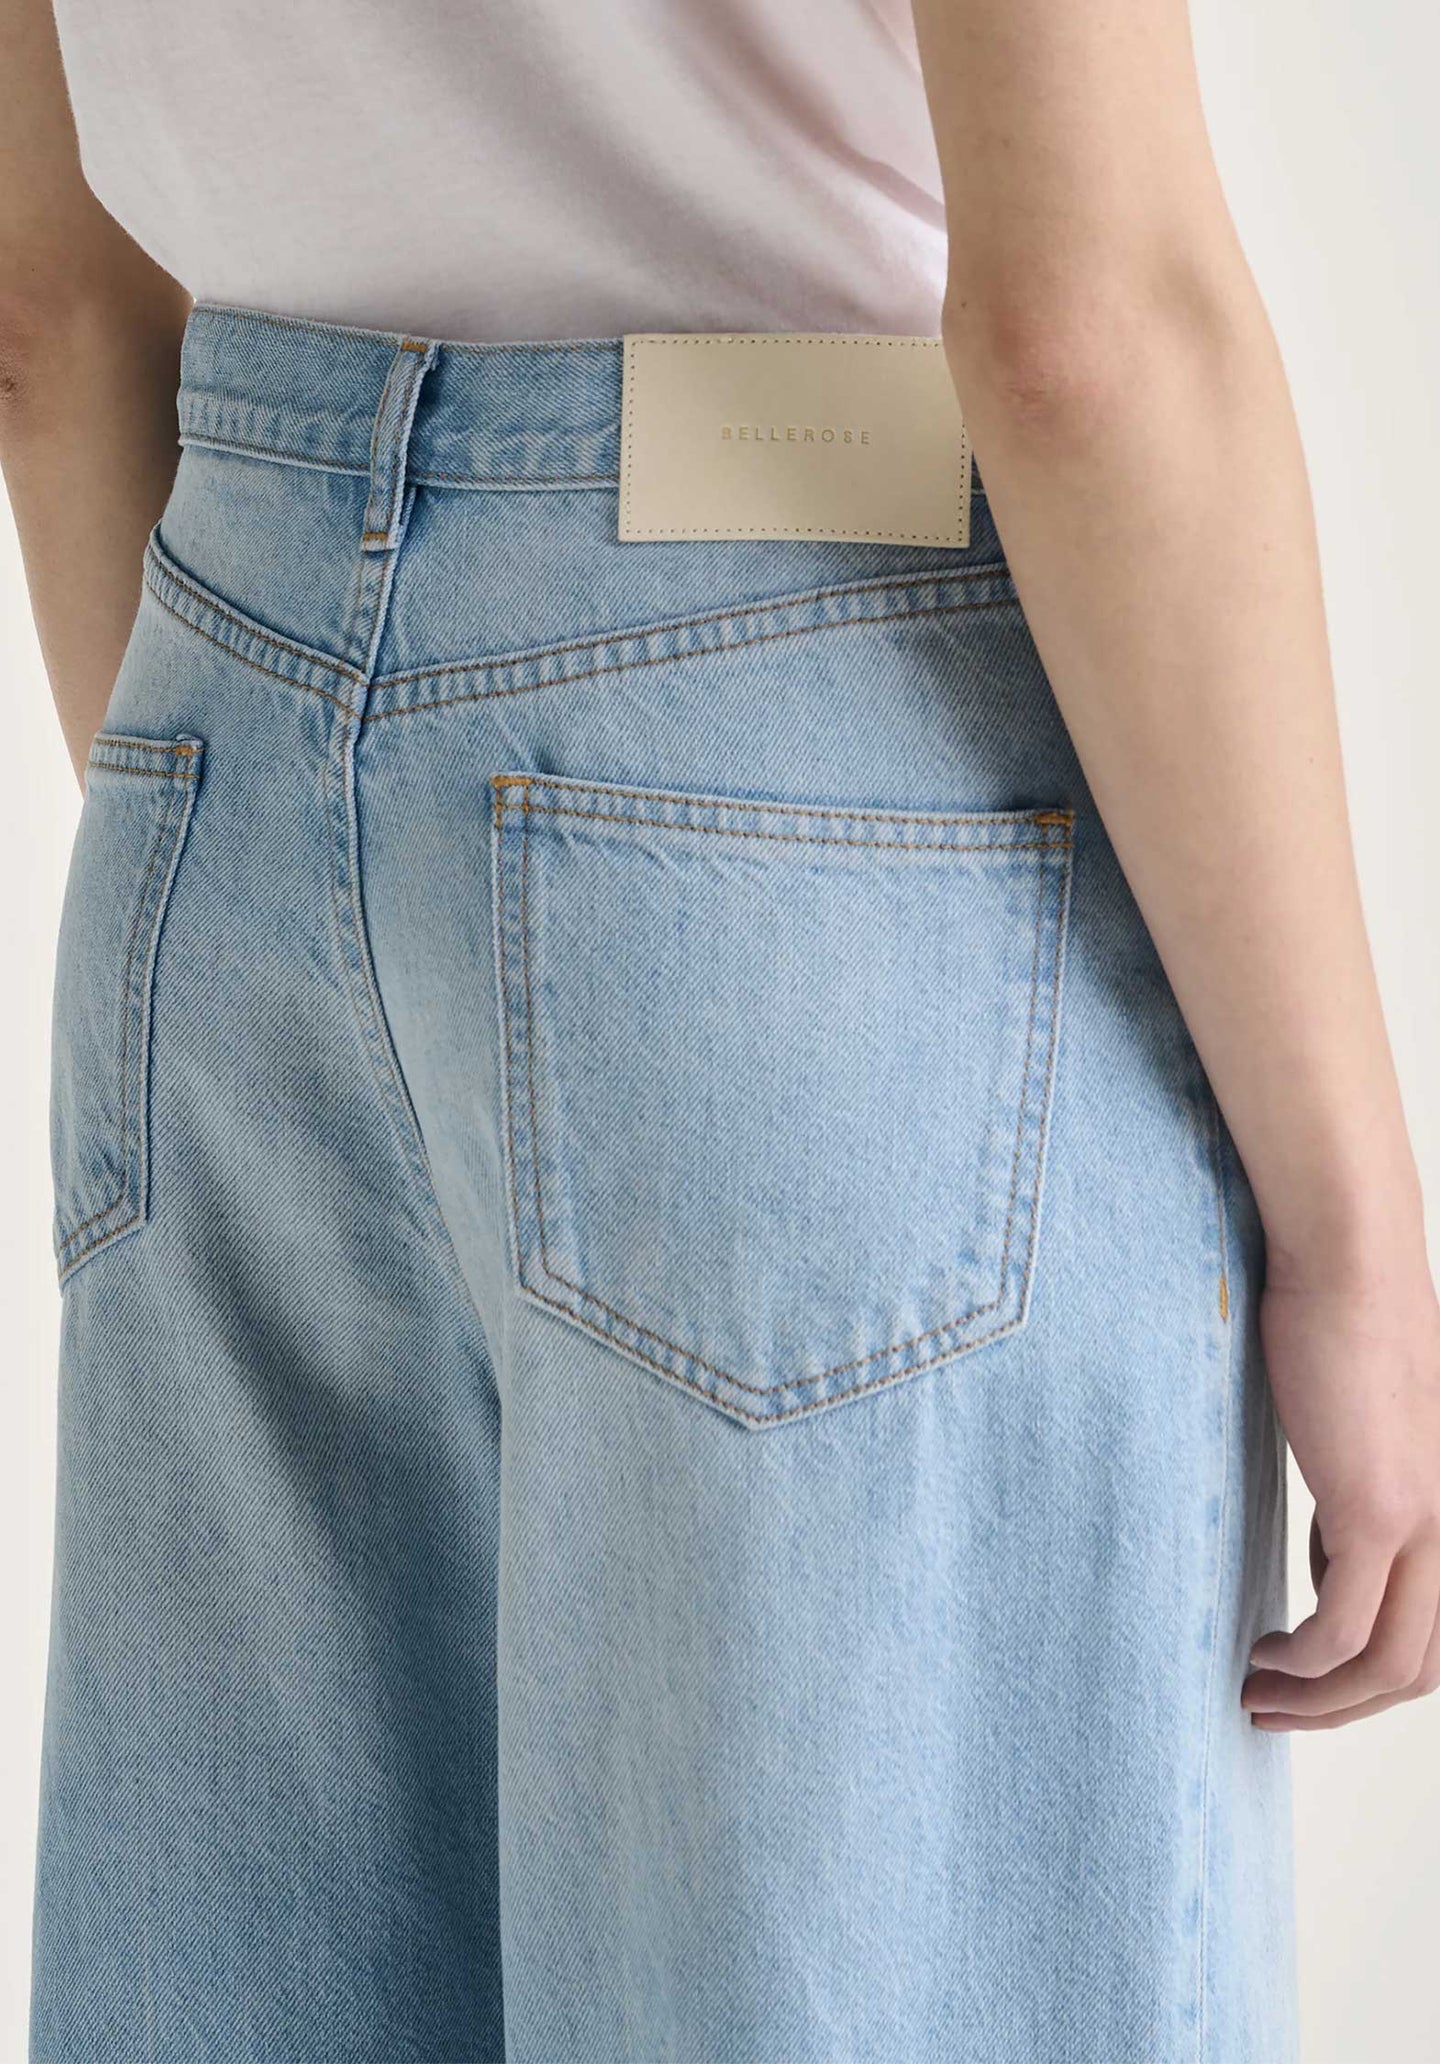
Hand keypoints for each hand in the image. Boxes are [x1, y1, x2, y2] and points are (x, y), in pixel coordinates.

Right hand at [1242, 1252, 1439, 1729]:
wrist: (1347, 1260)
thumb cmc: (1342, 1322)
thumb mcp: (1363, 1432)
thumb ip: (1360, 1493)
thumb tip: (1333, 1549)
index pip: (1435, 1635)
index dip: (1371, 1677)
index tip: (1306, 1678)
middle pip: (1419, 1668)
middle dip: (1344, 1707)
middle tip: (1277, 1707)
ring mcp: (1426, 1522)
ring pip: (1390, 1666)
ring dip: (1320, 1701)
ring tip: (1259, 1695)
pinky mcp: (1379, 1510)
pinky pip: (1343, 1630)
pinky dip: (1303, 1663)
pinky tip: (1264, 1654)